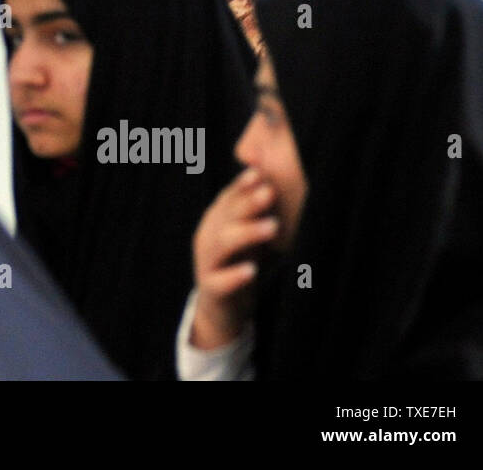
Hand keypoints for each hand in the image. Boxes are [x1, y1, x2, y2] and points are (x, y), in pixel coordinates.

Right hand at [190, 166, 278, 349]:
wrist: (220, 309)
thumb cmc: (239, 264)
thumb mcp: (247, 236)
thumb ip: (256, 212)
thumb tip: (275, 181)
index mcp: (216, 221)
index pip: (228, 198)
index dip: (242, 185)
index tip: (261, 173)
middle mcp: (208, 238)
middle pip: (225, 217)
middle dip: (248, 203)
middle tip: (270, 193)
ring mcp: (207, 263)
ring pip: (222, 244)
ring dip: (247, 233)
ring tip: (272, 227)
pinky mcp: (211, 289)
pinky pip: (220, 281)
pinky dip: (235, 275)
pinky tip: (252, 271)